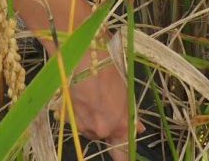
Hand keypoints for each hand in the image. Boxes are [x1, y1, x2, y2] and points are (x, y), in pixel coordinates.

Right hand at [55, 39, 142, 160]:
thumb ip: (129, 112)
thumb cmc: (107, 67)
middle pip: (106, 137)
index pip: (124, 150)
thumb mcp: (125, 88)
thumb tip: (139, 128)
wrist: (81, 57)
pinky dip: (79, 114)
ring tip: (91, 97)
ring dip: (92, 120)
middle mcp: (103, 129)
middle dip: (106, 126)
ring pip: (90, 130)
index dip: (124, 156)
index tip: (125, 158)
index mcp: (121, 122)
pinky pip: (78, 122)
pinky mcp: (69, 120)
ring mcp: (85, 126)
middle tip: (103, 106)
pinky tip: (81, 96)